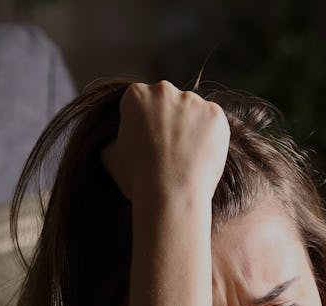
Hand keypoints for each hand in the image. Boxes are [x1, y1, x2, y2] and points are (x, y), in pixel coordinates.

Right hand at [100, 81, 229, 204]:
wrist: (170, 195)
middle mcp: (164, 90)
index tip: (149, 146)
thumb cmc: (138, 180)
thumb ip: (112, 140)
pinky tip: (202, 158)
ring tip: (187, 160)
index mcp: (135, 95)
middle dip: (170, 123)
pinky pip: (213, 124)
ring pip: (193, 113)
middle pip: (169, 104)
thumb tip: (113, 141)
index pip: (142, 106)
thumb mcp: (110, 158)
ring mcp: (192, 100)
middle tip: (171, 154)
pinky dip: (211, 139)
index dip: (145, 127)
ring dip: (192, 130)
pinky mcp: (215, 115)